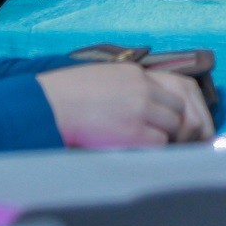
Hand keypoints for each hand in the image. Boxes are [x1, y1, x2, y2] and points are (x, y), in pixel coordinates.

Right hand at [36, 63, 213, 147]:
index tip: (168, 122)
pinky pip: (161, 144)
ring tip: (147, 147)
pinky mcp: (134, 131)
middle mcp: (143, 88)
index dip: (171, 109)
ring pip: (175, 126)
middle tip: (162, 139)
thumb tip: (138, 106)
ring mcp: (141, 109)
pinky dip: (155, 150)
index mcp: (135, 73)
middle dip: (174, 125)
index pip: (174, 88)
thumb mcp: (101, 79)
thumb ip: (125, 87)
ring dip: (165, 138)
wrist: (47, 106)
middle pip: (179, 108)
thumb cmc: (64, 96)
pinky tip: (138, 152)